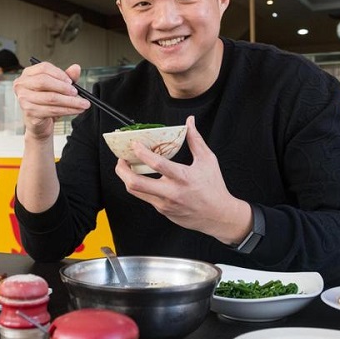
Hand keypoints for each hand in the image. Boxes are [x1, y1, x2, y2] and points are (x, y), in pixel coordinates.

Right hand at [13, 61, 89, 139]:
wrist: (39, 123)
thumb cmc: (46, 102)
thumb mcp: (57, 87)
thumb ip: (66, 77)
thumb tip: (76, 68)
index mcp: (28, 74)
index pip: (44, 68)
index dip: (59, 74)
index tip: (71, 81)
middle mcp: (22, 85)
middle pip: (44, 81)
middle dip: (64, 87)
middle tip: (76, 92)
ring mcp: (24, 99)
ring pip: (51, 98)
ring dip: (70, 101)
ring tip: (82, 103)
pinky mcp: (30, 112)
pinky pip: (52, 110)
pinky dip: (67, 110)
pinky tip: (76, 110)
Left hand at [115, 115, 251, 243]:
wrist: (218, 216)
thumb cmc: (213, 187)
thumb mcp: (207, 160)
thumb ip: (195, 140)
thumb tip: (189, 121)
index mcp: (183, 177)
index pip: (157, 164)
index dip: (142, 153)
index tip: (134, 144)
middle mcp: (171, 192)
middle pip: (136, 183)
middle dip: (122, 170)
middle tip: (121, 159)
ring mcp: (164, 204)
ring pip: (136, 192)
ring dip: (126, 178)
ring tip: (126, 167)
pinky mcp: (162, 210)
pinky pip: (146, 197)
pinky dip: (141, 186)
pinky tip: (142, 177)